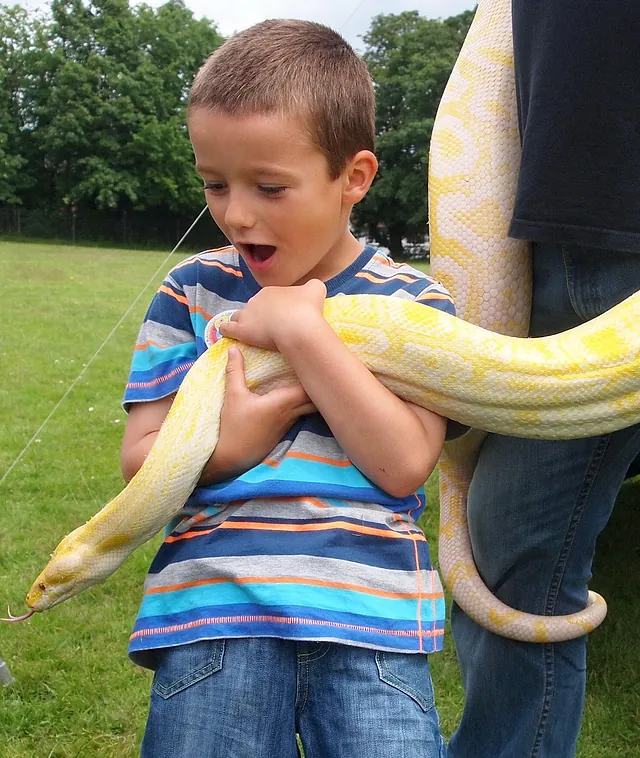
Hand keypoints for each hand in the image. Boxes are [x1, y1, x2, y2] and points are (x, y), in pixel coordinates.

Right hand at [199, 346, 316, 483]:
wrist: (232, 458)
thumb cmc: (234, 427)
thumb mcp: (233, 396)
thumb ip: (235, 371)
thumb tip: (233, 348)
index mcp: (282, 403)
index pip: (309, 388)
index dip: (315, 374)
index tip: (314, 360)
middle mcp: (291, 413)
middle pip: (315, 398)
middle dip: (319, 383)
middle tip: (319, 366)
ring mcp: (289, 423)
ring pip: (310, 407)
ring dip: (313, 394)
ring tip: (313, 378)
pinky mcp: (284, 431)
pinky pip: (301, 414)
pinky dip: (304, 404)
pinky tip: (298, 396)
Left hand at [219, 279, 326, 349]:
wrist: (299, 326)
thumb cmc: (308, 308)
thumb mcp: (316, 289)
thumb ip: (313, 286)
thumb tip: (313, 286)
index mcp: (270, 291)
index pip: (267, 298)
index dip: (273, 307)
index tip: (281, 317)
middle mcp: (255, 300)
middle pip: (253, 307)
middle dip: (258, 314)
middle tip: (270, 326)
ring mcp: (247, 315)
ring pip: (238, 316)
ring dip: (240, 321)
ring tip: (247, 330)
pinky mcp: (242, 331)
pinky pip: (227, 329)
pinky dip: (225, 330)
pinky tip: (224, 333)